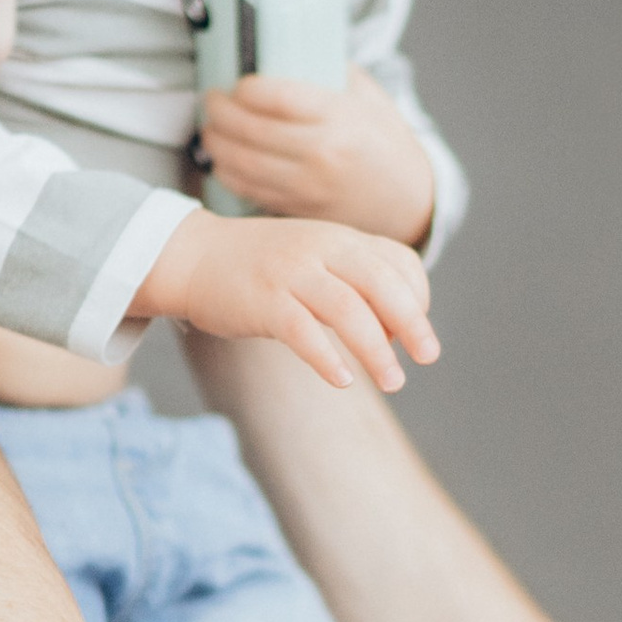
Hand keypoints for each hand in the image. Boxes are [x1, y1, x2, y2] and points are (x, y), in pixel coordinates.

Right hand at [136, 209, 437, 392]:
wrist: (192, 255)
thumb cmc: (262, 266)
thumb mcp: (315, 257)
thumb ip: (355, 280)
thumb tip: (398, 330)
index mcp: (340, 239)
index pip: (398, 261)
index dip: (417, 296)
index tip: (416, 330)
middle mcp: (320, 249)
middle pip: (381, 282)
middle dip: (413, 322)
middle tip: (429, 357)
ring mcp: (291, 273)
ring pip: (348, 309)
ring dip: (376, 349)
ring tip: (393, 382)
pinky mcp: (263, 301)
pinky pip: (302, 331)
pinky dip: (327, 357)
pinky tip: (344, 380)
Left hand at [201, 68, 436, 243]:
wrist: (409, 202)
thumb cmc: (386, 144)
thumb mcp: (368, 98)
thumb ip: (330, 72)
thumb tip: (285, 48)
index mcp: (339, 117)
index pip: (277, 97)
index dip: (245, 88)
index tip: (236, 82)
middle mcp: (321, 154)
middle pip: (250, 130)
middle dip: (219, 112)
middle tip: (211, 100)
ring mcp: (308, 188)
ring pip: (242, 164)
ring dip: (216, 144)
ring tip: (210, 129)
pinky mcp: (299, 212)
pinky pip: (250, 191)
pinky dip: (229, 173)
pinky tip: (222, 159)